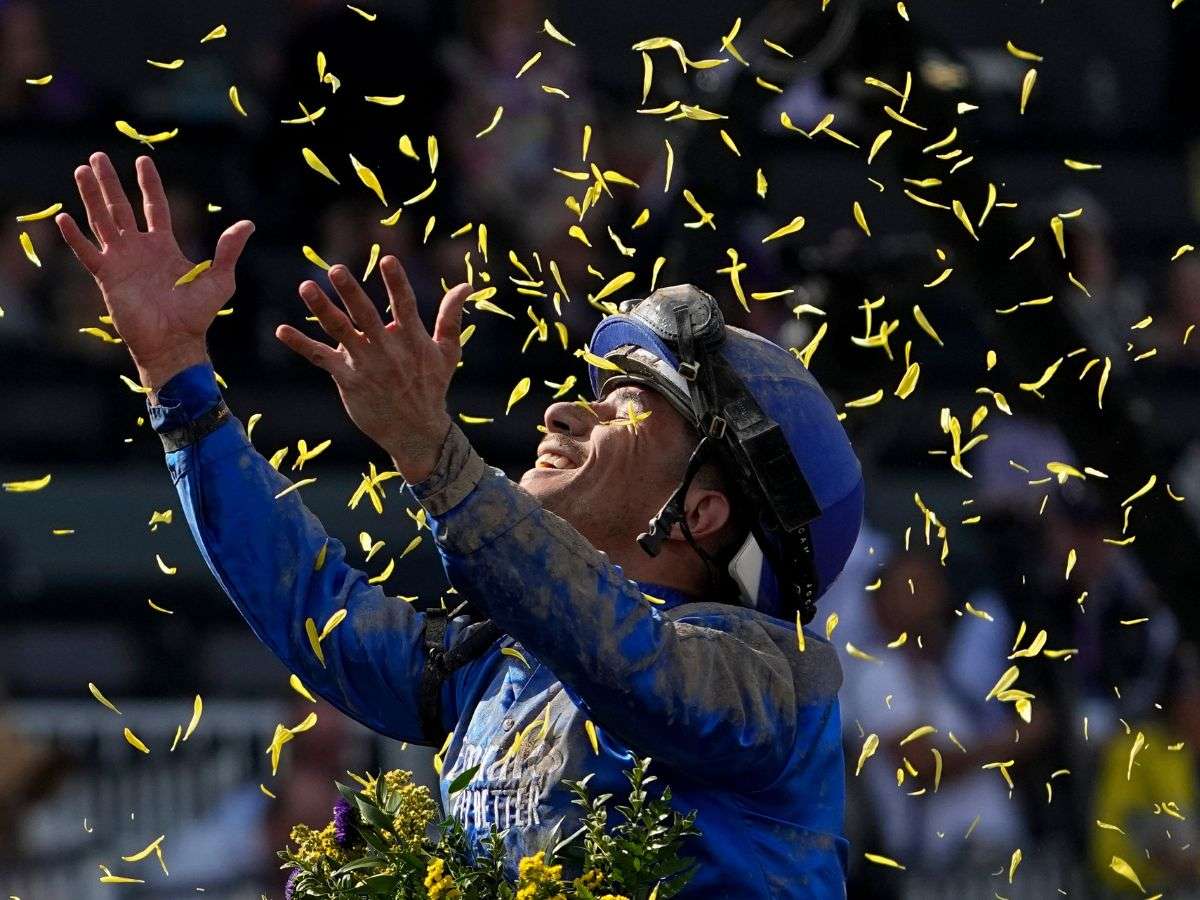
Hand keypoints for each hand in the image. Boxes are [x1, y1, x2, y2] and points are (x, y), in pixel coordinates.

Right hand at [56, 152, 254, 392]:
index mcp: (164, 246)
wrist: (176, 341)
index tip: (142, 160)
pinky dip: (75, 236)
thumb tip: (249, 224)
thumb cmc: (198, 314)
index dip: (149, 185)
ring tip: (81, 170)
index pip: (155, 207)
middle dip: (110, 182)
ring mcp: (121, 261)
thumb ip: (228, 249)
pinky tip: (63, 217)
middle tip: (98, 155)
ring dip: (90, 196)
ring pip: (101, 220)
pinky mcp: (107, 276)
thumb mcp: (220, 278)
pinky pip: (87, 252)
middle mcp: (139, 249)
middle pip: (121, 207)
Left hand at [275, 257, 470, 482]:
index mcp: (412, 339)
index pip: (405, 305)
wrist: (415, 431)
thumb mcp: (447, 352)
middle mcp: (387, 349)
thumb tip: (467, 285)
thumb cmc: (431, 387)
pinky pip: (320, 357)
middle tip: (335, 269)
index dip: (397, 283)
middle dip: (350, 292)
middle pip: (365, 315)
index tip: (388, 259)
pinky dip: (301, 344)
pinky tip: (282, 330)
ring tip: (305, 286)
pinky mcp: (347, 378)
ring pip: (340, 331)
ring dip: (322, 309)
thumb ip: (452, 317)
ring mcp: (365, 364)